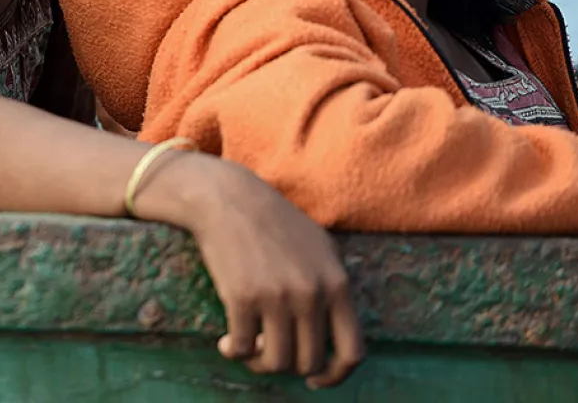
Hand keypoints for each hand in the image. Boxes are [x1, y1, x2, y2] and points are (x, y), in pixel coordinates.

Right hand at [148, 155, 363, 389]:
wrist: (226, 197)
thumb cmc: (272, 220)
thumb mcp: (320, 246)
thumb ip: (333, 286)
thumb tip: (333, 334)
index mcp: (337, 283)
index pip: (352, 351)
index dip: (335, 375)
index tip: (315, 379)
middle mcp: (311, 294)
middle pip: (309, 361)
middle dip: (289, 366)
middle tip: (270, 352)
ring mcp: (277, 297)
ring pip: (276, 361)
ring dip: (259, 363)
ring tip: (248, 350)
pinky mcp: (242, 297)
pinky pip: (242, 347)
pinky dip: (233, 352)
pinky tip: (225, 343)